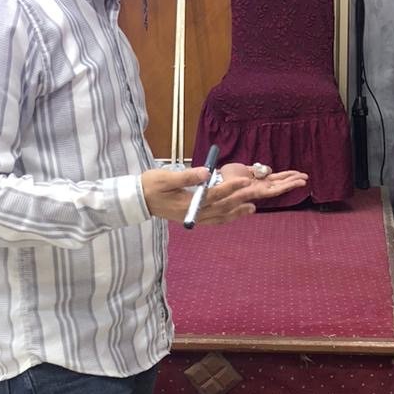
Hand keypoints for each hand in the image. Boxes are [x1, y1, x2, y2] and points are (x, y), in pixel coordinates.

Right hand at [140, 165, 307, 224]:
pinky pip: (213, 221)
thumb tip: (207, 172)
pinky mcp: (192, 218)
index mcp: (187, 203)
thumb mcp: (165, 178)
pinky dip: (226, 218)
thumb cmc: (150, 186)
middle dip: (239, 200)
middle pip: (221, 208)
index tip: (244, 180)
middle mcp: (193, 213)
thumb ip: (187, 177)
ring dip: (236, 213)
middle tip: (255, 192)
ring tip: (251, 208)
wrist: (138, 201)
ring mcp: (193, 218)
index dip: (230, 188)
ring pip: (219, 217)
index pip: (213, 195)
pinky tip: (235, 214)